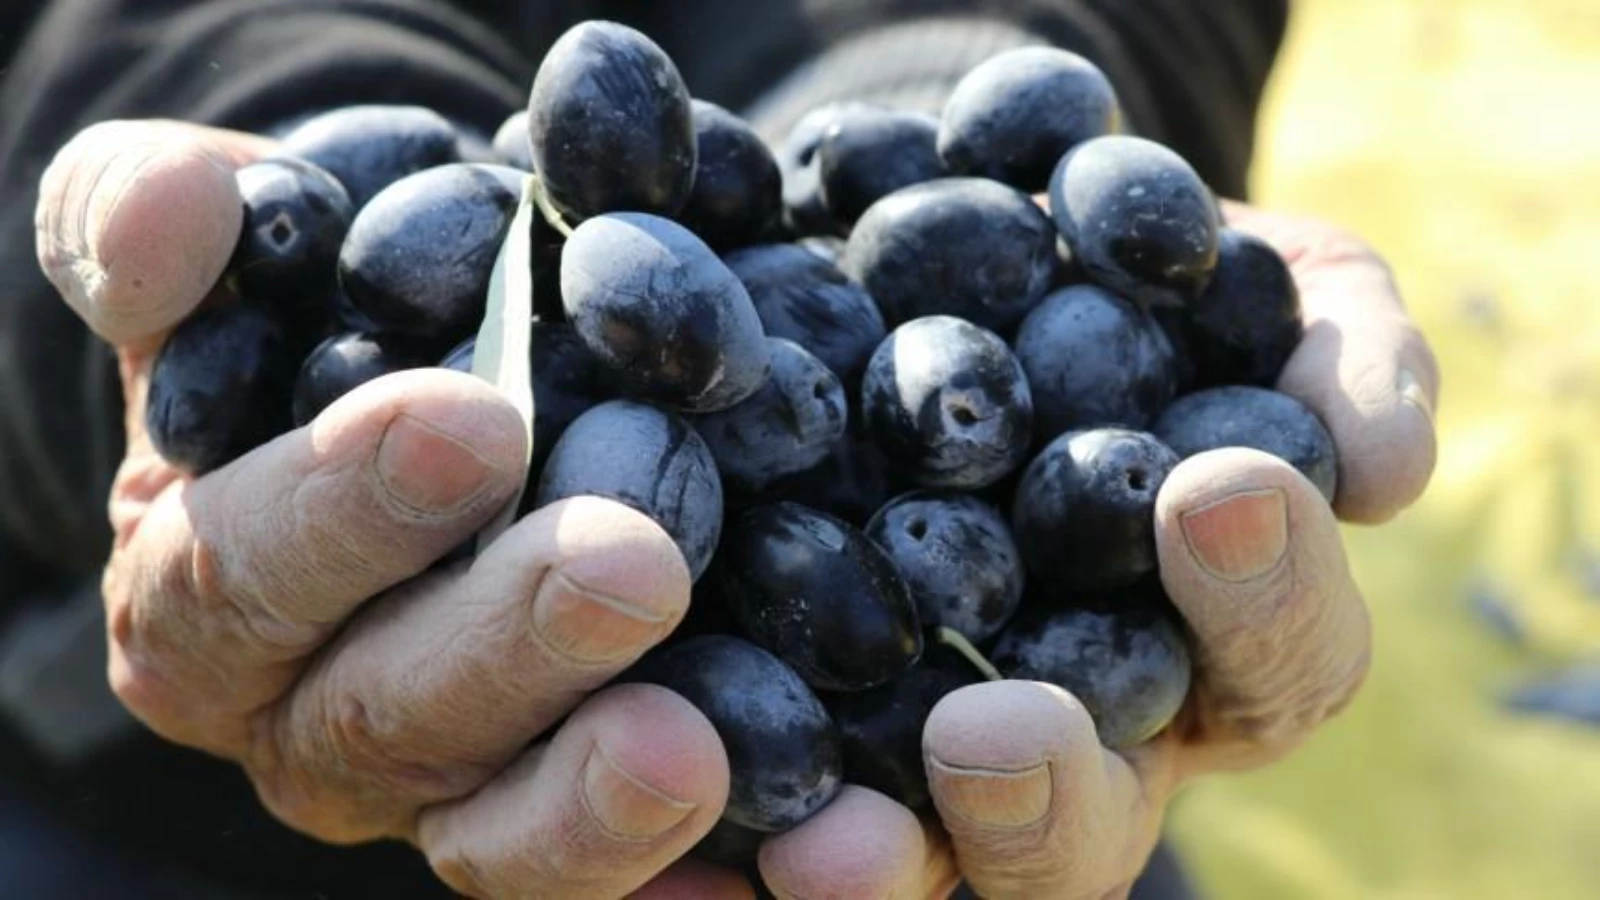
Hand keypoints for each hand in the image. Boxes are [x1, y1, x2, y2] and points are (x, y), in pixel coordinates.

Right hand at [36, 120, 734, 897]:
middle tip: (628, 566)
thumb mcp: (243, 247)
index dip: (342, 509)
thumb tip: (178, 207)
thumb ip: (161, 222)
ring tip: (687, 750)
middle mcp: (317, 717)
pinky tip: (791, 858)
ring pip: (495, 837)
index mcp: (211, 591)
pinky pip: (612, 875)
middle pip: (381, 722)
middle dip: (504, 646)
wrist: (470, 374)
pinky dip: (688, 878)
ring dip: (588, 802)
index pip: (241, 574)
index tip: (472, 422)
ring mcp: (451, 788)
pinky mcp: (570, 819)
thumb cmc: (343, 309)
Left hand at [644, 203, 1439, 899]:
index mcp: (1208, 640)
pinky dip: (720, 808)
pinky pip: (751, 789)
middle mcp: (1072, 727)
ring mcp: (918, 739)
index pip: (1272, 665)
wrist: (950, 233)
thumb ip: (1337, 348)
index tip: (1219, 484)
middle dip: (1048, 799)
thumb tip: (1382, 461)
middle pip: (1084, 832)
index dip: (1264, 597)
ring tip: (824, 844)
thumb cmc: (1134, 271)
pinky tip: (657, 762)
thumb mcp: (1256, 279)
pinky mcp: (778, 708)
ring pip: (920, 860)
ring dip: (884, 863)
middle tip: (990, 732)